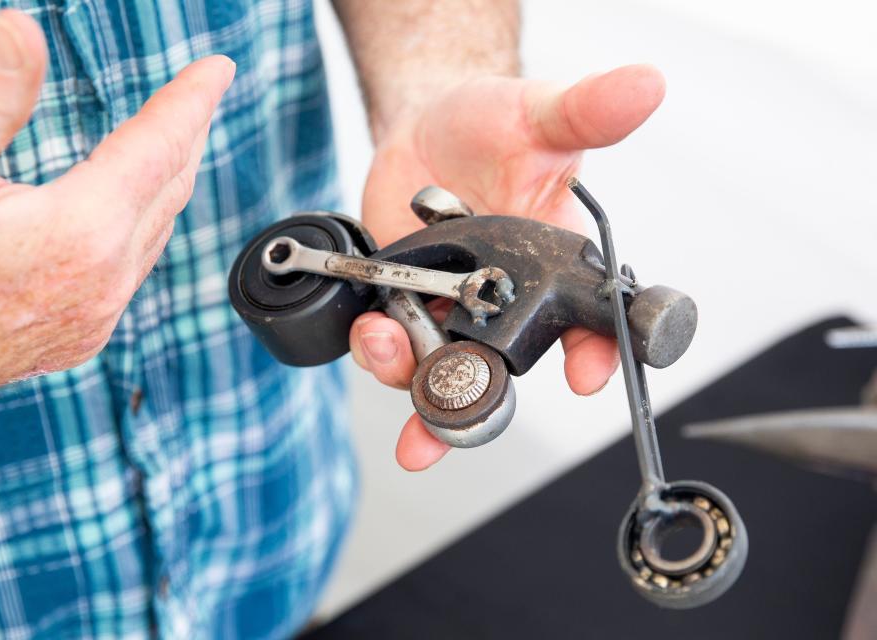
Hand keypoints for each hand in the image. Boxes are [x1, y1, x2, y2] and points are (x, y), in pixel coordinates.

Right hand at [0, 10, 234, 409]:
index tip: (217, 70)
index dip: (190, 101)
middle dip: (189, 133)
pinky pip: (135, 270)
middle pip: (170, 188)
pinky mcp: (83, 337)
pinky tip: (133, 211)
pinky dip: (145, 227)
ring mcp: (97, 317)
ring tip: (176, 142)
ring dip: (170, 181)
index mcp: (80, 233)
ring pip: (157, 232)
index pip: (158, 147)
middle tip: (202, 94)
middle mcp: (105, 281)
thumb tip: (22, 30)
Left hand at [349, 65, 665, 469]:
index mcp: (554, 266)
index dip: (593, 355)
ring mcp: (454, 309)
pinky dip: (378, 351)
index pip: (589, 321)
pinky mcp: (408, 306)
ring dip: (411, 377)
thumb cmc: (491, 125)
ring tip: (388, 343)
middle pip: (503, 373)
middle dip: (476, 406)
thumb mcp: (538, 114)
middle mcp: (507, 300)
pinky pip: (394, 347)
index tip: (583, 377)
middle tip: (447, 418)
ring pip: (440, 371)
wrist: (426, 128)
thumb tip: (644, 85)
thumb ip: (587, 110)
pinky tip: (371, 330)